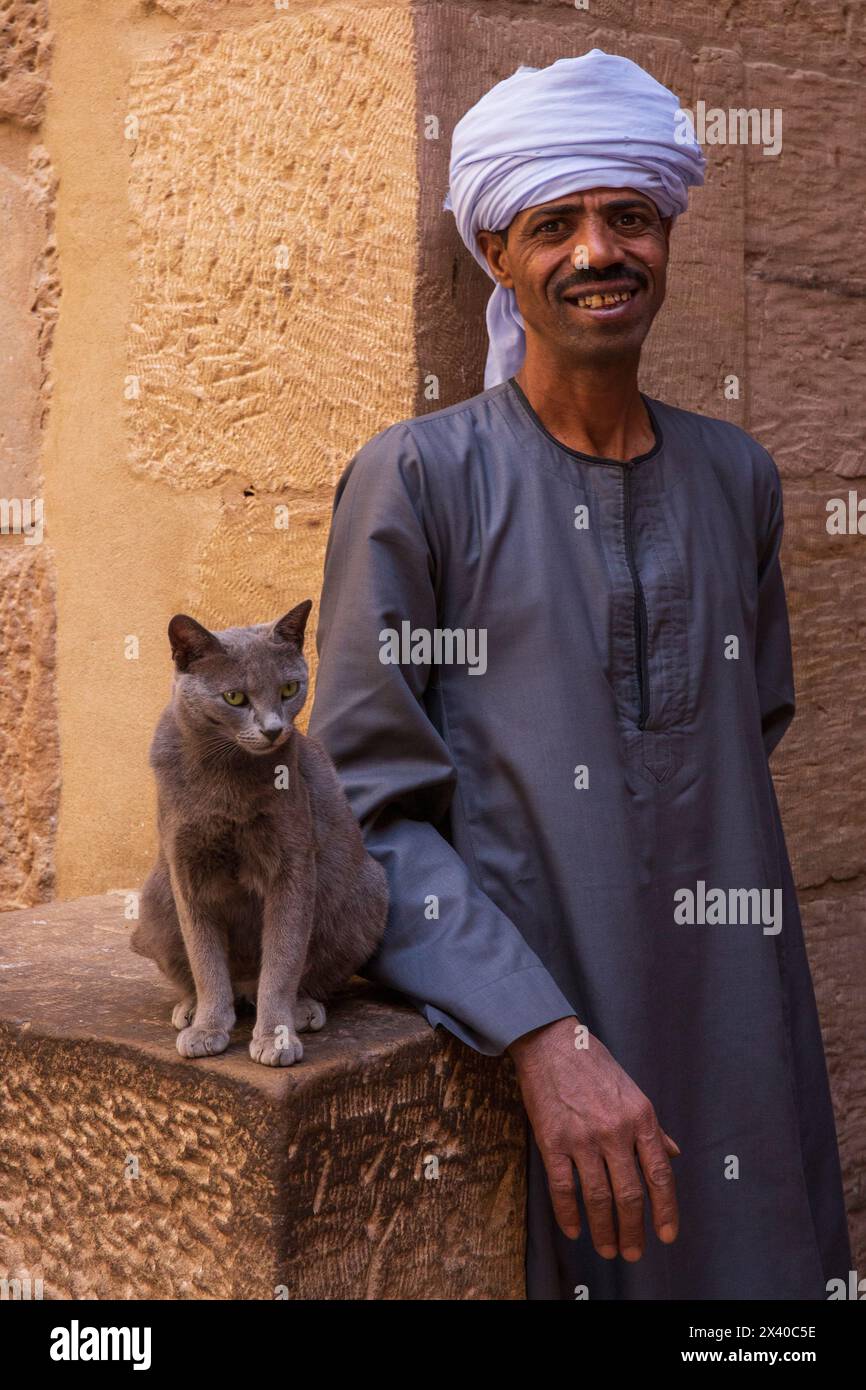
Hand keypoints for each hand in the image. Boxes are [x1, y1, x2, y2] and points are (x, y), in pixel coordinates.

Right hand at [508, 1016, 679, 1260]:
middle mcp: (615, 1130)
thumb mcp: (633, 1092)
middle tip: (633, 1252)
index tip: (666, 1236)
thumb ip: (652, 1128)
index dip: (665, 1210)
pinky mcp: (552, 1140)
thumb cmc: (595, 1066)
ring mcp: (583, 1137)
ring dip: (605, 1230)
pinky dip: (569, 1214)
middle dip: (634, 1230)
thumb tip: (673, 1154)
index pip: (660, 1175)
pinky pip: (563, 1187)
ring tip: (608, 1250)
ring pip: (599, 1197)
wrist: (552, 1042)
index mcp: (641, 1118)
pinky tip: (574, 1230)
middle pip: (630, 1194)